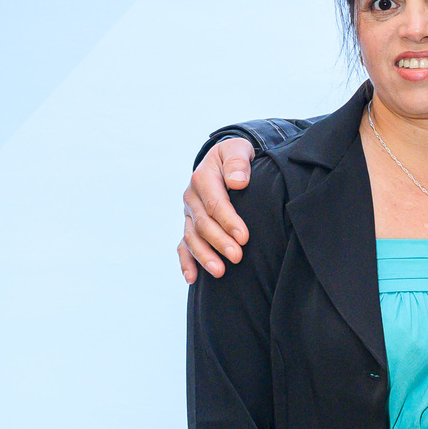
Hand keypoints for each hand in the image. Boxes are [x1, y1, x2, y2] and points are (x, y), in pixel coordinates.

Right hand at [178, 138, 255, 282]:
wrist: (224, 161)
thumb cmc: (235, 157)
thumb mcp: (238, 149)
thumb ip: (238, 162)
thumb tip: (238, 182)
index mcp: (203, 177)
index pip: (215, 203)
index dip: (229, 221)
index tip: (244, 238)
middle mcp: (191, 197)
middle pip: (203, 224)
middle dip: (219, 242)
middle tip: (237, 257)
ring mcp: (189, 214)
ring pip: (192, 238)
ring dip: (204, 256)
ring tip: (219, 272)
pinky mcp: (190, 225)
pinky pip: (183, 245)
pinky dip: (186, 262)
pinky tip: (192, 278)